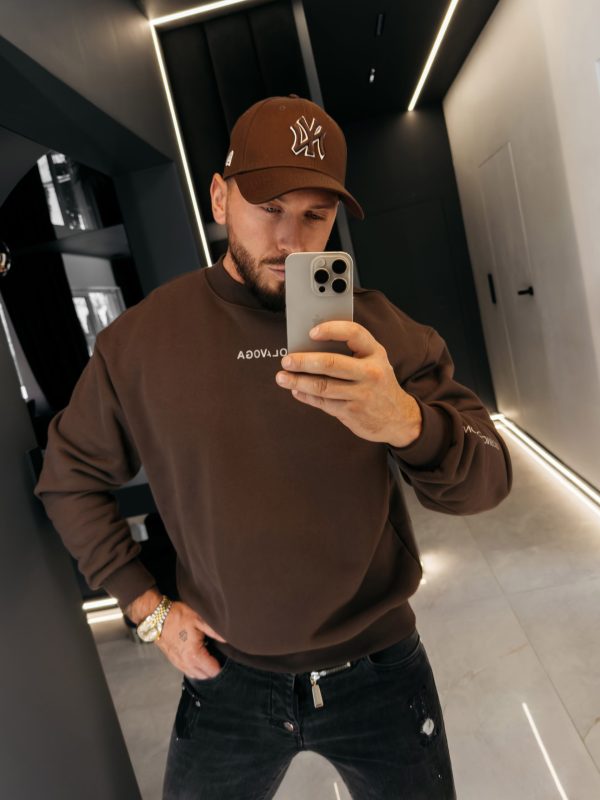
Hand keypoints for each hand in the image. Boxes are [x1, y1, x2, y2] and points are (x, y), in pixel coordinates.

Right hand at [155, 600, 227, 679]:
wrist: (156, 617)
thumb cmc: (177, 616)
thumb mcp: (199, 619)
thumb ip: (215, 631)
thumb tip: (228, 639)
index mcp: (194, 655)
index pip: (213, 670)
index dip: (222, 665)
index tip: (225, 657)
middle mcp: (186, 663)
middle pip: (205, 676)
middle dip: (213, 670)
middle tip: (219, 657)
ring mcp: (178, 663)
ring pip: (196, 675)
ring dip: (204, 670)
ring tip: (210, 658)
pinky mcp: (173, 661)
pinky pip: (187, 671)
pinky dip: (195, 669)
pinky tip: (198, 659)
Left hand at [275, 321, 421, 447]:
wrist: (398, 417)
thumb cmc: (378, 383)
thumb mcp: (373, 362)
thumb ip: (349, 352)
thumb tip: (310, 347)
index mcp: (375, 352)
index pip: (353, 333)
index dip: (331, 329)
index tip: (311, 332)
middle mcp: (370, 372)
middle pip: (331, 363)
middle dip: (304, 361)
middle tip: (286, 360)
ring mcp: (361, 394)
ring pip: (323, 386)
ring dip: (298, 381)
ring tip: (282, 377)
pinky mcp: (352, 412)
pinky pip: (323, 403)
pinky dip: (306, 396)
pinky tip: (296, 391)